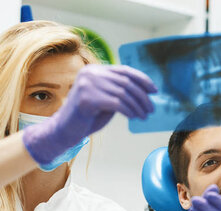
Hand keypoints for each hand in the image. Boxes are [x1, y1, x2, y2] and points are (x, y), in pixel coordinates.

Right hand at [22, 65, 156, 164]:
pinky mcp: (86, 98)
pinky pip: (116, 103)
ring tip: (144, 116)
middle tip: (151, 109)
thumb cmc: (88, 117)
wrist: (65, 130)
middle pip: (126, 82)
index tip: (154, 90)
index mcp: (95, 70)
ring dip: (138, 106)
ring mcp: (87, 84)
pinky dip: (129, 110)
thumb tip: (145, 92)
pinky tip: (134, 117)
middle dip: (142, 96)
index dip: (142, 79)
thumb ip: (119, 92)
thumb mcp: (106, 99)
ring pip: (123, 93)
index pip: (124, 70)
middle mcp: (90, 73)